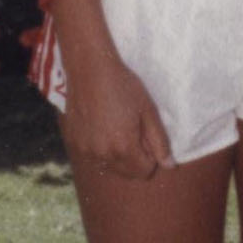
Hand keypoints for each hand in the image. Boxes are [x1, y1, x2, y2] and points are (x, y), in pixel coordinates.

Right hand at [62, 57, 174, 180]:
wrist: (89, 70)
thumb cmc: (124, 87)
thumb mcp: (149, 112)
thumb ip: (159, 142)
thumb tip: (169, 166)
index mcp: (123, 148)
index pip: (144, 172)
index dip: (150, 156)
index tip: (146, 135)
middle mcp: (102, 154)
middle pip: (126, 173)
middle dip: (135, 158)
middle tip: (133, 130)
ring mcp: (85, 150)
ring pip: (109, 166)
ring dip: (116, 155)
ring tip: (116, 126)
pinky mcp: (73, 143)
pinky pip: (92, 156)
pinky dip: (100, 148)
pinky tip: (101, 126)